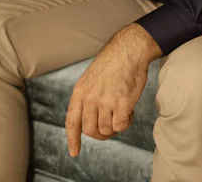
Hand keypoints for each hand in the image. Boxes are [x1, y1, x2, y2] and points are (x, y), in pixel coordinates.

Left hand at [65, 23, 161, 157]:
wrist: (128, 50)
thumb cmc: (113, 63)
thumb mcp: (91, 78)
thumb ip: (88, 97)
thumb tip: (91, 119)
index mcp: (80, 91)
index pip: (72, 121)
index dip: (72, 139)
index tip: (74, 152)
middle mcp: (89, 98)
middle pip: (90, 130)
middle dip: (101, 133)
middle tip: (111, 124)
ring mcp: (105, 102)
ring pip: (106, 130)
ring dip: (115, 126)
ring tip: (121, 110)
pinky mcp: (121, 104)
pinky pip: (120, 126)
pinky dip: (126, 122)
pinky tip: (129, 110)